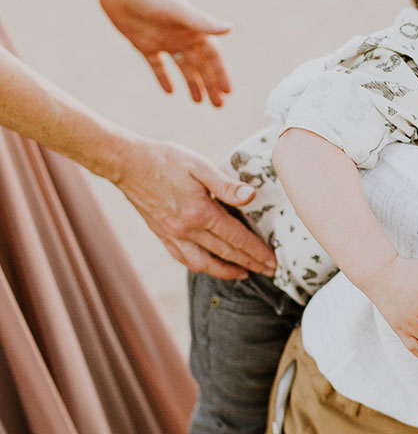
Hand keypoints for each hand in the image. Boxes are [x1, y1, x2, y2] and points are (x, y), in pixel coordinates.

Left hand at [91, 0, 231, 106]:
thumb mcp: (178, 10)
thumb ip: (203, 22)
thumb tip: (231, 27)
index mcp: (193, 29)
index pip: (213, 56)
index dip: (221, 73)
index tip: (228, 92)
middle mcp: (182, 36)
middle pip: (200, 65)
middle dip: (210, 85)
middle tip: (218, 105)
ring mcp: (164, 41)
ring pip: (183, 67)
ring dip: (192, 83)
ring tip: (198, 102)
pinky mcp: (144, 44)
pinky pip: (157, 65)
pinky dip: (163, 78)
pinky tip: (169, 92)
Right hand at [114, 137, 276, 278]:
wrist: (127, 163)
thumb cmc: (166, 160)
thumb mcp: (200, 165)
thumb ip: (226, 185)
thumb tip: (251, 196)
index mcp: (200, 213)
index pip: (237, 238)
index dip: (257, 251)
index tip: (273, 261)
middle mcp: (187, 230)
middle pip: (226, 254)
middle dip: (250, 264)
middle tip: (269, 271)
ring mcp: (172, 235)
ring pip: (204, 263)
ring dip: (227, 271)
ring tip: (244, 273)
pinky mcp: (161, 235)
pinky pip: (184, 259)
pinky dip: (202, 266)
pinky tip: (210, 265)